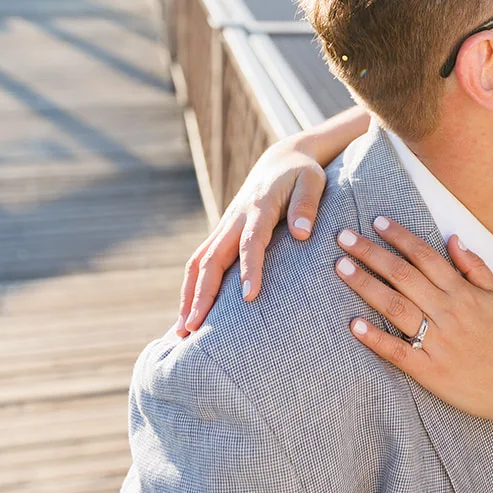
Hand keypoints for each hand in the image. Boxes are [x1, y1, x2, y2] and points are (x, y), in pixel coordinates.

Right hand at [175, 140, 328, 333]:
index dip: (250, 269)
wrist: (280, 161)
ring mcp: (224, 227)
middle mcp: (235, 219)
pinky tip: (188, 313)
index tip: (248, 297)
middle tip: (194, 327)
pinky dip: (190, 288)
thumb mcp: (312, 182)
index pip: (251, 242)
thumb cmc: (302, 175)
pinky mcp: (221, 234)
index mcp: (259, 208)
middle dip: (201, 294)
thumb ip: (306, 206)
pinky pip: (200, 262)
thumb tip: (302, 234)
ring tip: (181, 331)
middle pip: (212, 259)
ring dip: (188, 296)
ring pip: (199, 262)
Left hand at [338, 215, 492, 424]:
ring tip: (341, 267)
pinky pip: (397, 352)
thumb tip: (454, 238)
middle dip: (371, 253)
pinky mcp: (429, 371)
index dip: (399, 236)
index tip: (376, 221)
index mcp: (462, 293)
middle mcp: (447, 312)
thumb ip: (476, 267)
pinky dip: (375, 338)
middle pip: (403, 275)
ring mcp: (437, 342)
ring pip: (395, 307)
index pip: (425, 256)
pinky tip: (354, 324)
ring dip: (366, 285)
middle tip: (343, 237)